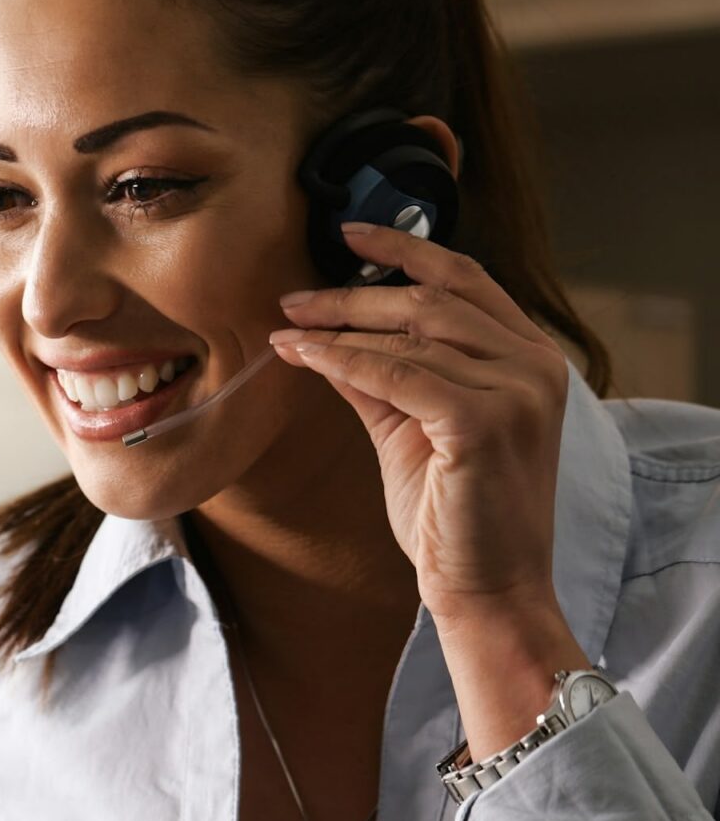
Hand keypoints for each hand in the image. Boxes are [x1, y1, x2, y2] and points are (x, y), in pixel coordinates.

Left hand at [270, 222, 574, 626]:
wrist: (485, 587)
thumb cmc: (453, 516)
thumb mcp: (410, 430)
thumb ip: (379, 378)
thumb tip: (324, 335)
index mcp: (529, 358)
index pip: (466, 280)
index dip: (406, 249)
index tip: (348, 234)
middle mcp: (534, 365)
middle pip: (432, 300)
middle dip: (353, 294)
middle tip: (292, 299)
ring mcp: (518, 391)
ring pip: (412, 335)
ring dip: (338, 327)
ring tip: (287, 329)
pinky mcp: (487, 422)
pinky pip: (397, 375)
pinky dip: (344, 360)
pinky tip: (304, 356)